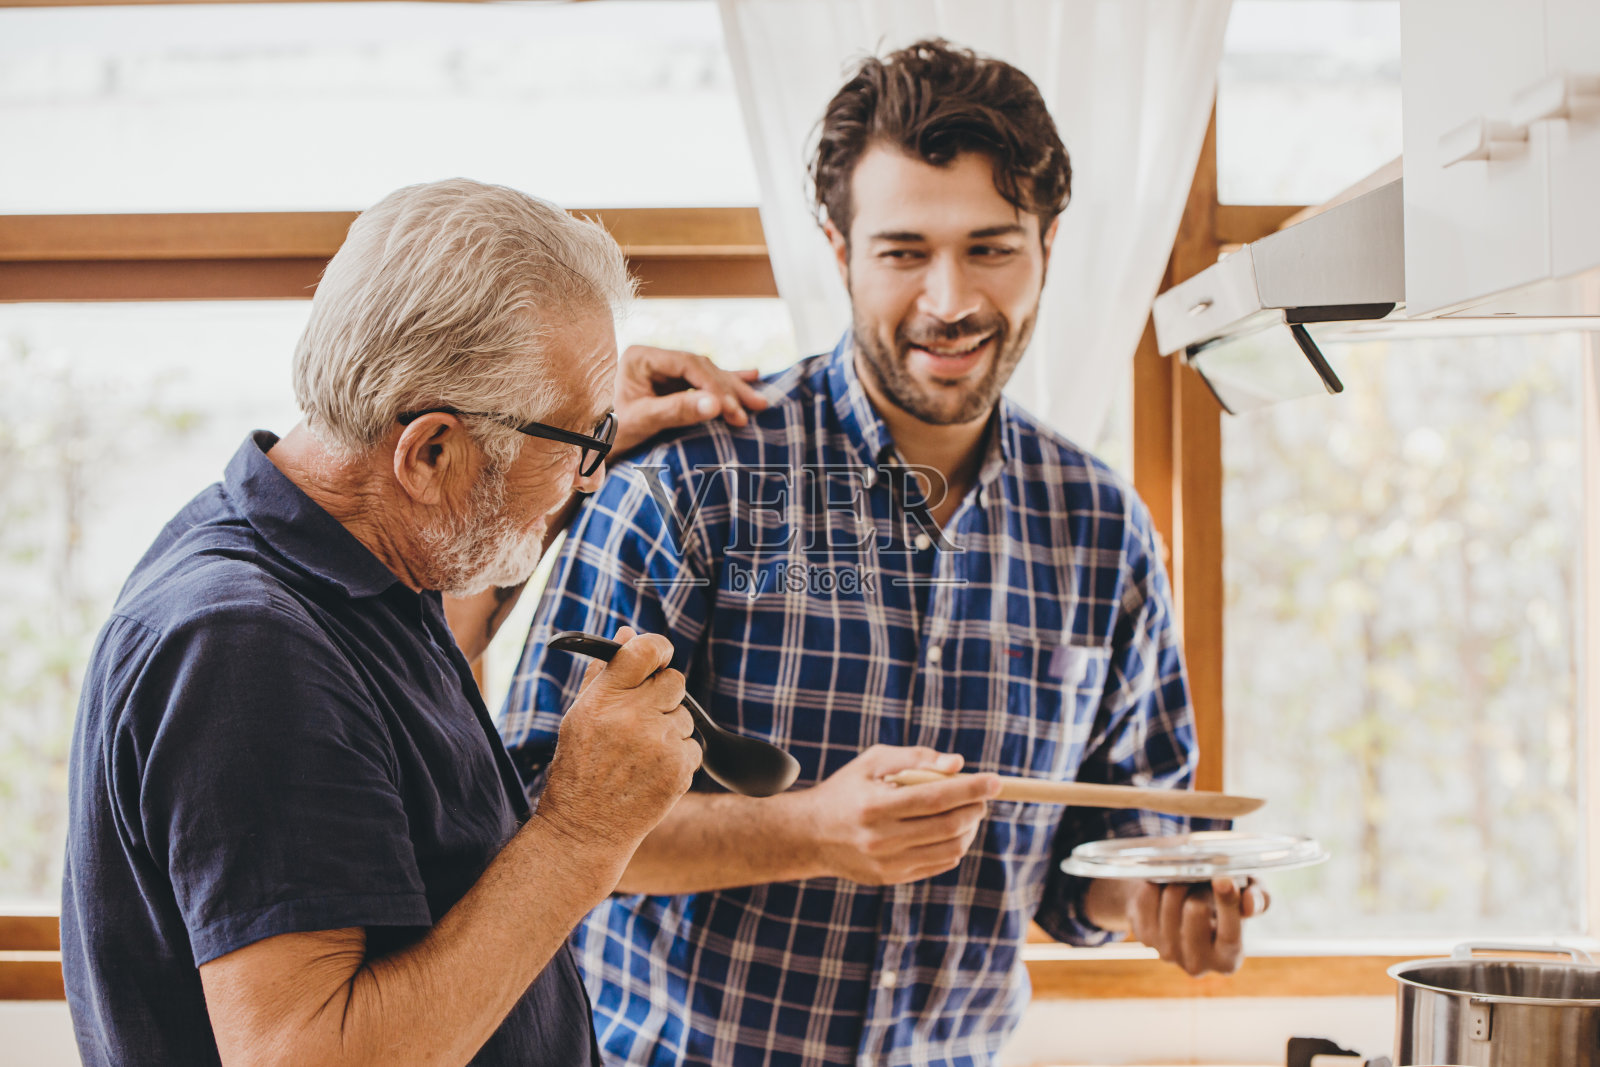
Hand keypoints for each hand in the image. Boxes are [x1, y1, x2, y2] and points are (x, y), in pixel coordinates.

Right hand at [537, 626, 700, 849]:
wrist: (585, 829)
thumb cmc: (579, 768)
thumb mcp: (580, 715)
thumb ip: (605, 672)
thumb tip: (628, 633)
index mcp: (605, 698)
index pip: (646, 649)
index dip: (658, 649)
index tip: (658, 656)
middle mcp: (633, 717)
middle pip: (675, 681)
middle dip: (663, 695)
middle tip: (644, 716)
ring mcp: (659, 744)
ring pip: (684, 716)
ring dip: (669, 729)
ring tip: (640, 754)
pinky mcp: (679, 770)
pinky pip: (692, 747)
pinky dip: (678, 757)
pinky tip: (651, 772)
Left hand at [612, 344, 770, 456]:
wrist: (591, 449)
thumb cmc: (609, 434)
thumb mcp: (642, 422)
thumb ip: (677, 410)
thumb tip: (717, 405)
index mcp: (641, 357)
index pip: (687, 364)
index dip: (712, 385)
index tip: (729, 408)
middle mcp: (653, 358)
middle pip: (701, 368)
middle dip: (728, 390)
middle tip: (749, 410)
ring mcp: (663, 370)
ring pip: (706, 376)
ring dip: (734, 390)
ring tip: (759, 403)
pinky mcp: (670, 385)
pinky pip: (703, 383)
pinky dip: (726, 385)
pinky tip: (753, 377)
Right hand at [798, 745, 1000, 885]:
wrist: (811, 835)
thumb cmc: (847, 789)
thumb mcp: (873, 762)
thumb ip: (916, 758)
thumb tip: (957, 764)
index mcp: (875, 806)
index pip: (935, 798)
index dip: (970, 789)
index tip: (995, 781)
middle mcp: (881, 839)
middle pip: (948, 826)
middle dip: (974, 808)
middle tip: (981, 796)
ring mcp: (887, 863)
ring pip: (949, 848)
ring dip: (969, 828)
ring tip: (967, 812)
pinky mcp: (891, 878)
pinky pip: (938, 864)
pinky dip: (953, 846)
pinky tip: (949, 830)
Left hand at [1126, 876, 1269, 975]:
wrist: (1180, 901)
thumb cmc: (1221, 900)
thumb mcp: (1246, 897)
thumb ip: (1256, 900)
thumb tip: (1249, 905)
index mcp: (1229, 959)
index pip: (1230, 933)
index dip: (1227, 904)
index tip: (1223, 880)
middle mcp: (1197, 964)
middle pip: (1196, 910)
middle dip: (1200, 887)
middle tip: (1202, 880)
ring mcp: (1167, 953)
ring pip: (1171, 899)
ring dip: (1178, 881)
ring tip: (1186, 882)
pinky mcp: (1144, 936)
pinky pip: (1148, 896)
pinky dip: (1156, 882)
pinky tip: (1164, 887)